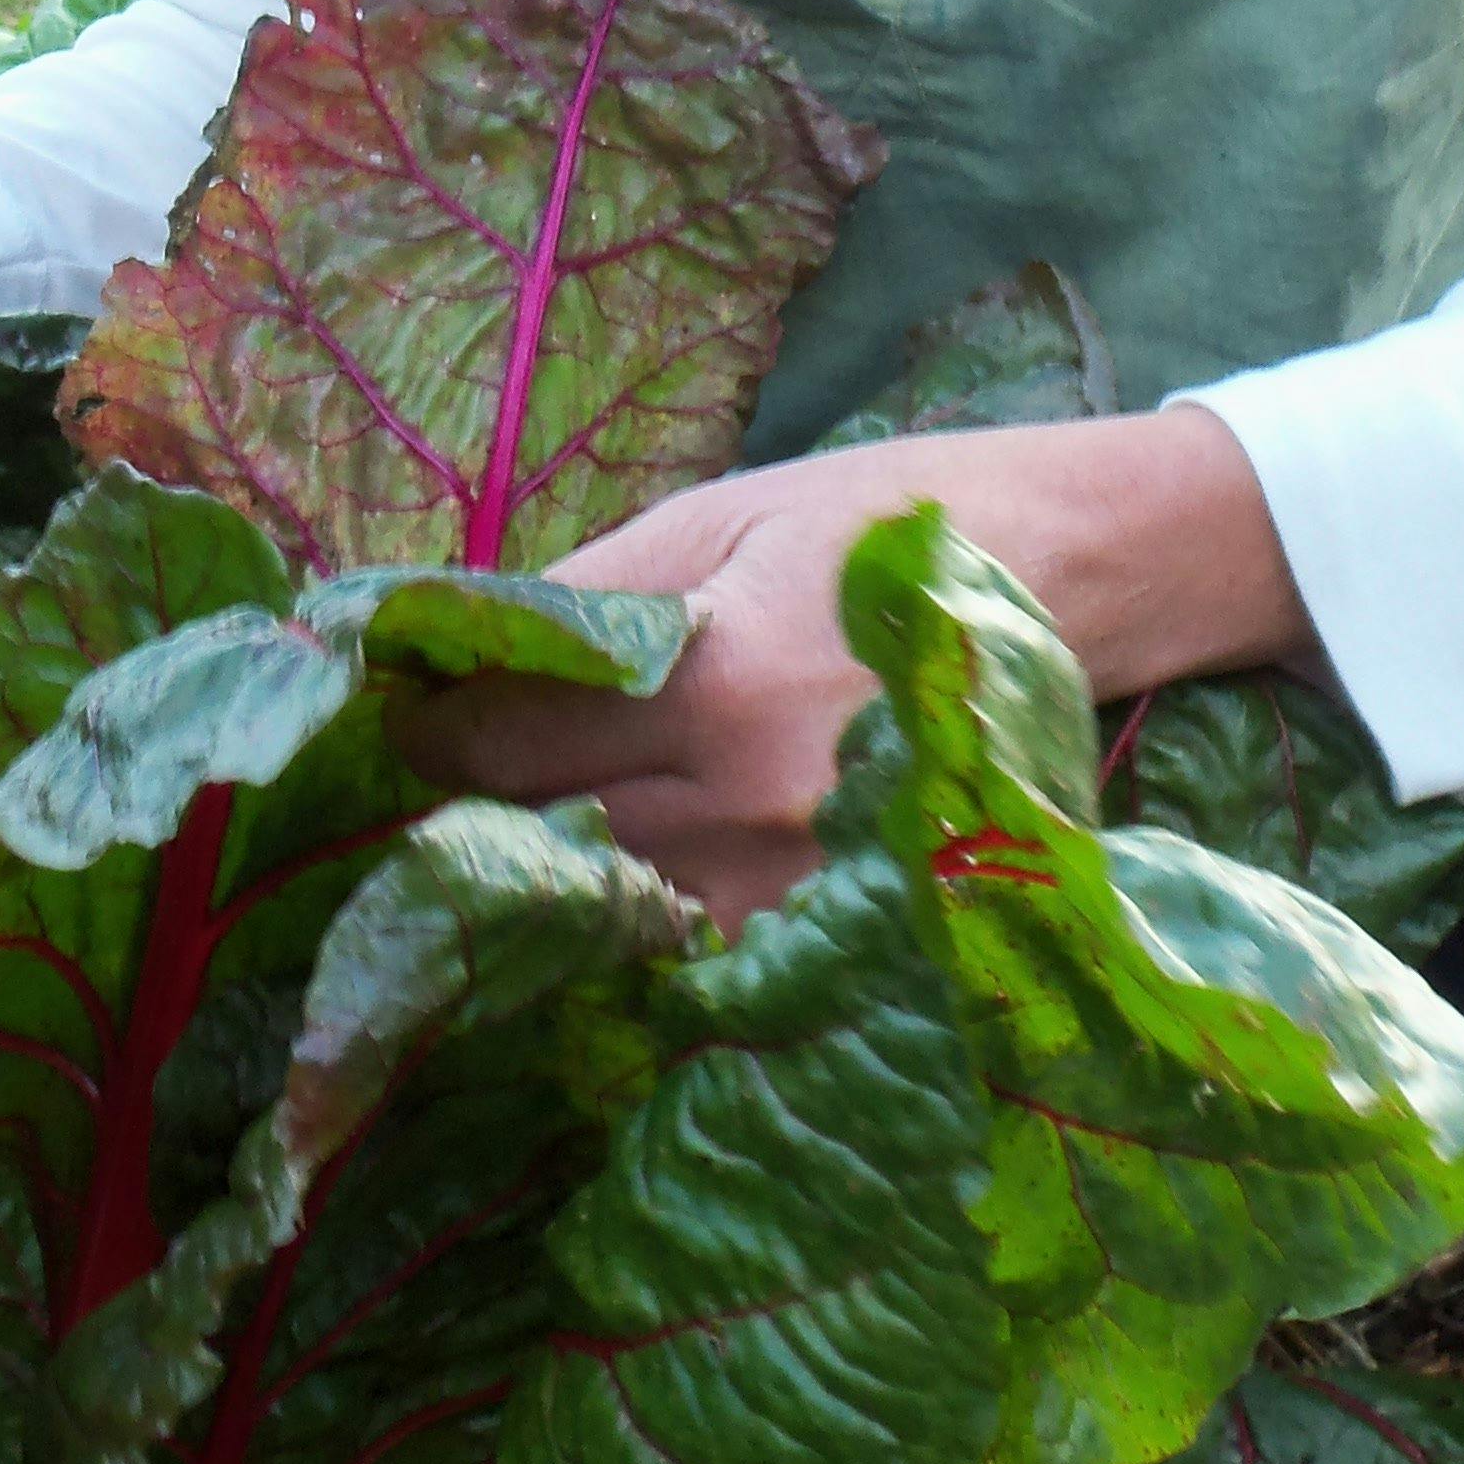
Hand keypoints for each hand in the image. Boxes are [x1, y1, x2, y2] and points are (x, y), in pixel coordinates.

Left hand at [395, 409, 1305, 928]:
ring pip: (598, 911)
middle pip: (530, 842)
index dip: (419, 731)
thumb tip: (433, 647)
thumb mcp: (721, 517)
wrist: (1080, 585)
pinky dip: (632, 915)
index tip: (384, 718)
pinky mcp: (837, 944)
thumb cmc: (889, 524)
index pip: (496, 743)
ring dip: (540, 875)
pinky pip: (683, 947)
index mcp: (718, 687)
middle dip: (461, 811)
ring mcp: (800, 898)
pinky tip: (616, 872)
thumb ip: (578, 598)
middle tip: (419, 779)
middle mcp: (753, 814)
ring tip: (508, 825)